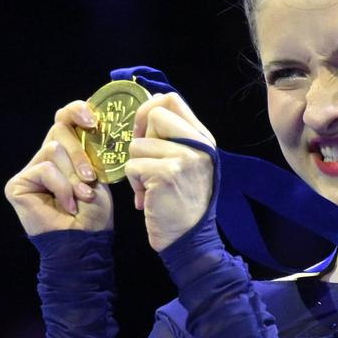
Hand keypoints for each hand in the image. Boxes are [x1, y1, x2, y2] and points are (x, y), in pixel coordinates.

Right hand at [4, 101, 111, 234]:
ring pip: (53, 150)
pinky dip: (62, 187)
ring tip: (82, 196)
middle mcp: (45, 158)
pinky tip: (67, 205)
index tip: (94, 120)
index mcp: (66, 152)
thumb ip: (90, 149)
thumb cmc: (94, 212)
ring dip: (73, 175)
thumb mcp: (98, 174)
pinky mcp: (17, 184)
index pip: (64, 118)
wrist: (84, 240)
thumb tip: (93, 120)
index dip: (76, 110)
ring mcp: (29, 171)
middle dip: (81, 154)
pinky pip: (44, 170)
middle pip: (59, 130)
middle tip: (91, 177)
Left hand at [124, 92, 217, 252]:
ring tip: (148, 185)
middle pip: (155, 114)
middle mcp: (199, 145)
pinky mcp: (166, 174)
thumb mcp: (189, 163)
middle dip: (140, 137)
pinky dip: (133, 183)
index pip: (172, 99)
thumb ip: (175, 137)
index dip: (149, 109)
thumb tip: (148, 106)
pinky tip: (145, 197)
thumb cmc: (183, 201)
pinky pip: (133, 165)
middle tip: (145, 160)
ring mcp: (185, 158)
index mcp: (204, 139)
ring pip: (138, 144)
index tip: (144, 131)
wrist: (189, 239)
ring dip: (136, 166)